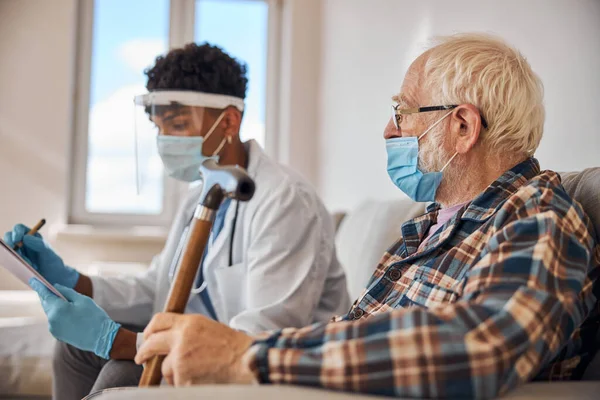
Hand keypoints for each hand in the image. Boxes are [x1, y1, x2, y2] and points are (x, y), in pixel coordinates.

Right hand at [4, 224, 79, 287]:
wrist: (53, 276)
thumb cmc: (52, 262)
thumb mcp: (49, 252)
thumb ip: (39, 244)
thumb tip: (25, 237)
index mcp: (32, 236)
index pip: (19, 228)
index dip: (16, 231)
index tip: (17, 239)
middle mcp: (23, 243)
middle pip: (9, 237)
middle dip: (10, 242)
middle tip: (14, 250)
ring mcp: (18, 252)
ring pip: (9, 249)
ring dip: (15, 255)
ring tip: (29, 264)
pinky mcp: (15, 262)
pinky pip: (9, 260)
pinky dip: (14, 262)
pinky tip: (26, 267)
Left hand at [29, 278, 119, 359]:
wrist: (101, 338)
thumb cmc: (94, 316)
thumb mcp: (83, 300)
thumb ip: (67, 292)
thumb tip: (55, 287)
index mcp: (58, 308)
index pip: (44, 294)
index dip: (39, 286)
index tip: (33, 279)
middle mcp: (52, 319)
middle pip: (46, 303)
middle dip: (48, 296)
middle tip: (52, 288)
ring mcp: (53, 328)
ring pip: (50, 312)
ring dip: (55, 306)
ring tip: (66, 302)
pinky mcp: (56, 334)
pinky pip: (54, 321)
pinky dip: (58, 315)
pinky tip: (69, 314)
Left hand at [134, 313, 255, 385]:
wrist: (246, 361)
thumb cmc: (234, 348)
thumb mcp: (209, 329)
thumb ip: (189, 332)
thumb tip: (172, 340)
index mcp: (190, 323)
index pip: (160, 320)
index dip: (150, 330)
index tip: (147, 338)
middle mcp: (181, 337)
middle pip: (152, 343)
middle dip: (144, 353)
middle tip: (142, 359)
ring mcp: (180, 357)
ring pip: (166, 368)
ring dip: (175, 373)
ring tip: (196, 373)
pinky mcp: (182, 375)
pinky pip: (176, 382)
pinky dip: (185, 384)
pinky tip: (201, 379)